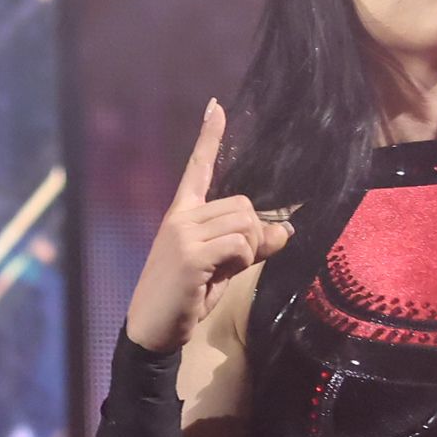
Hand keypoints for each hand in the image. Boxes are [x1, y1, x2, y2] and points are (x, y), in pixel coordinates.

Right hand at [123, 102, 291, 351]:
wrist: (151, 329)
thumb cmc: (185, 297)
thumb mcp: (221, 268)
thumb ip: (249, 246)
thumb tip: (284, 229)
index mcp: (182, 214)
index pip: (197, 168)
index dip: (209, 137)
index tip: (216, 107)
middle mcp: (180, 217)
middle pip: (243, 204)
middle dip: (251, 234)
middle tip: (230, 264)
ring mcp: (182, 233)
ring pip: (245, 224)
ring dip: (247, 251)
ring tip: (220, 273)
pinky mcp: (189, 255)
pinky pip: (239, 245)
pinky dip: (240, 262)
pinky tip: (216, 278)